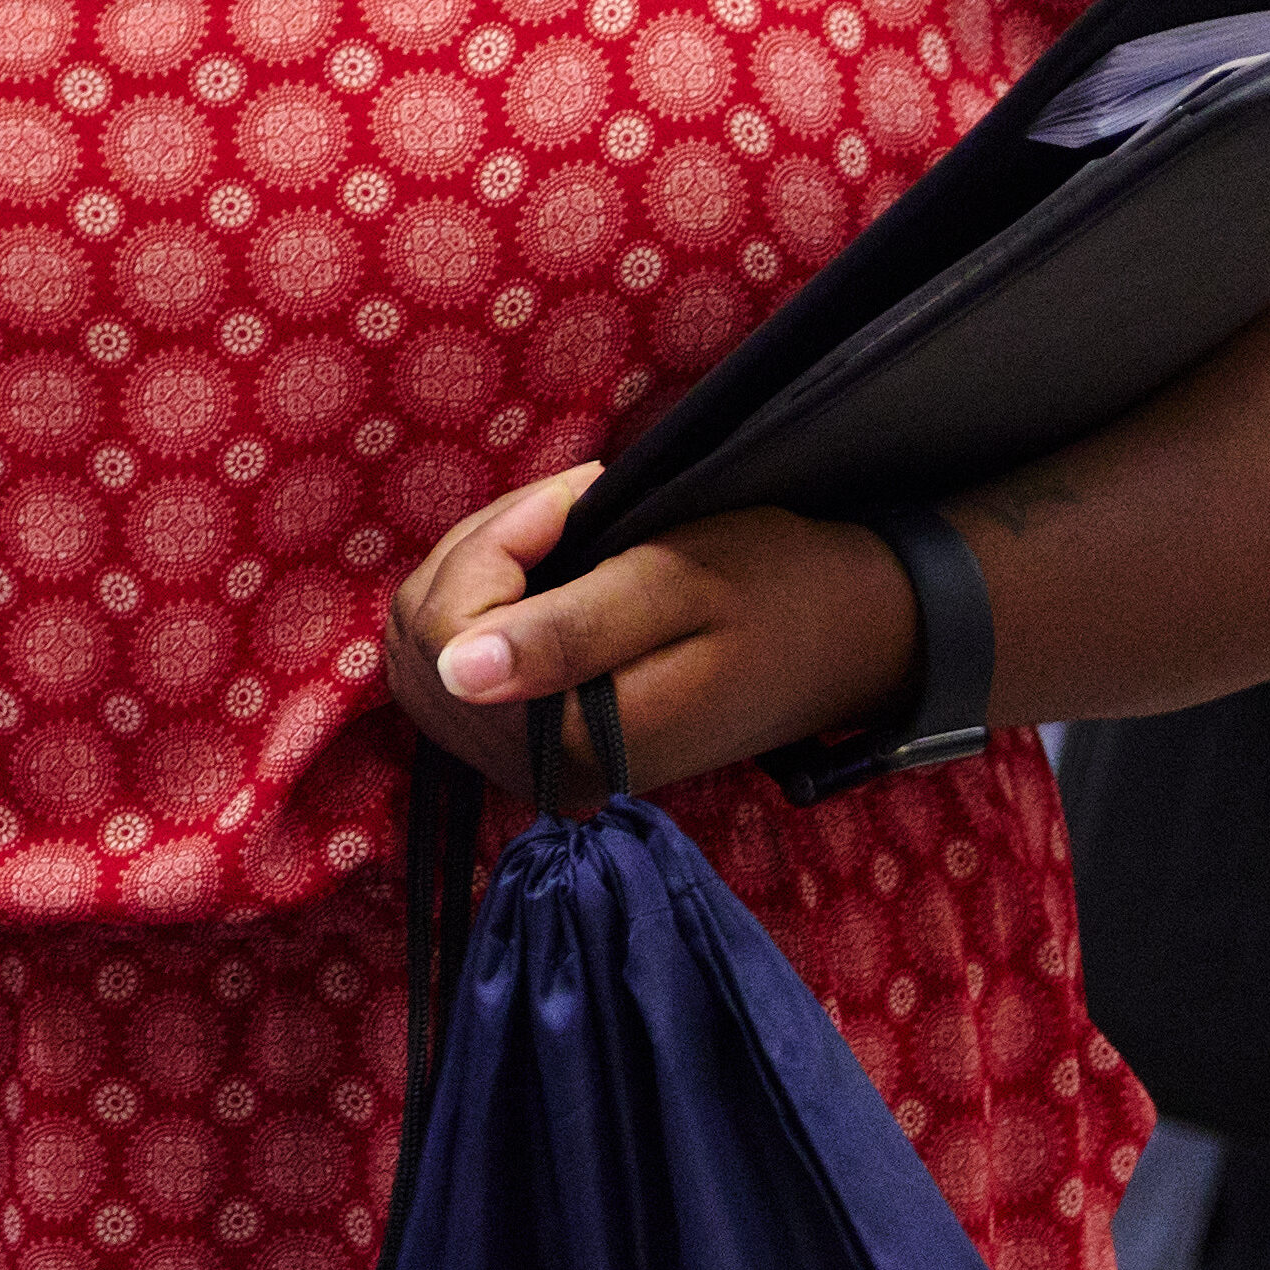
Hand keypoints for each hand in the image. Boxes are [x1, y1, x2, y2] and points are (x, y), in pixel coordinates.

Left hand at [386, 463, 921, 799]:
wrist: (843, 638)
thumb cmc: (774, 591)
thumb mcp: (674, 585)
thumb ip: (564, 631)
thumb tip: (457, 669)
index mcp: (573, 739)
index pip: (449, 625)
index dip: (496, 540)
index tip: (575, 498)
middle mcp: (538, 771)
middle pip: (426, 634)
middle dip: (483, 548)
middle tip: (572, 505)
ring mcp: (532, 765)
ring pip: (427, 645)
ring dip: (479, 569)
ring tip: (562, 531)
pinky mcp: (537, 745)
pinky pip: (452, 666)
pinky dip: (482, 602)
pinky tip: (542, 574)